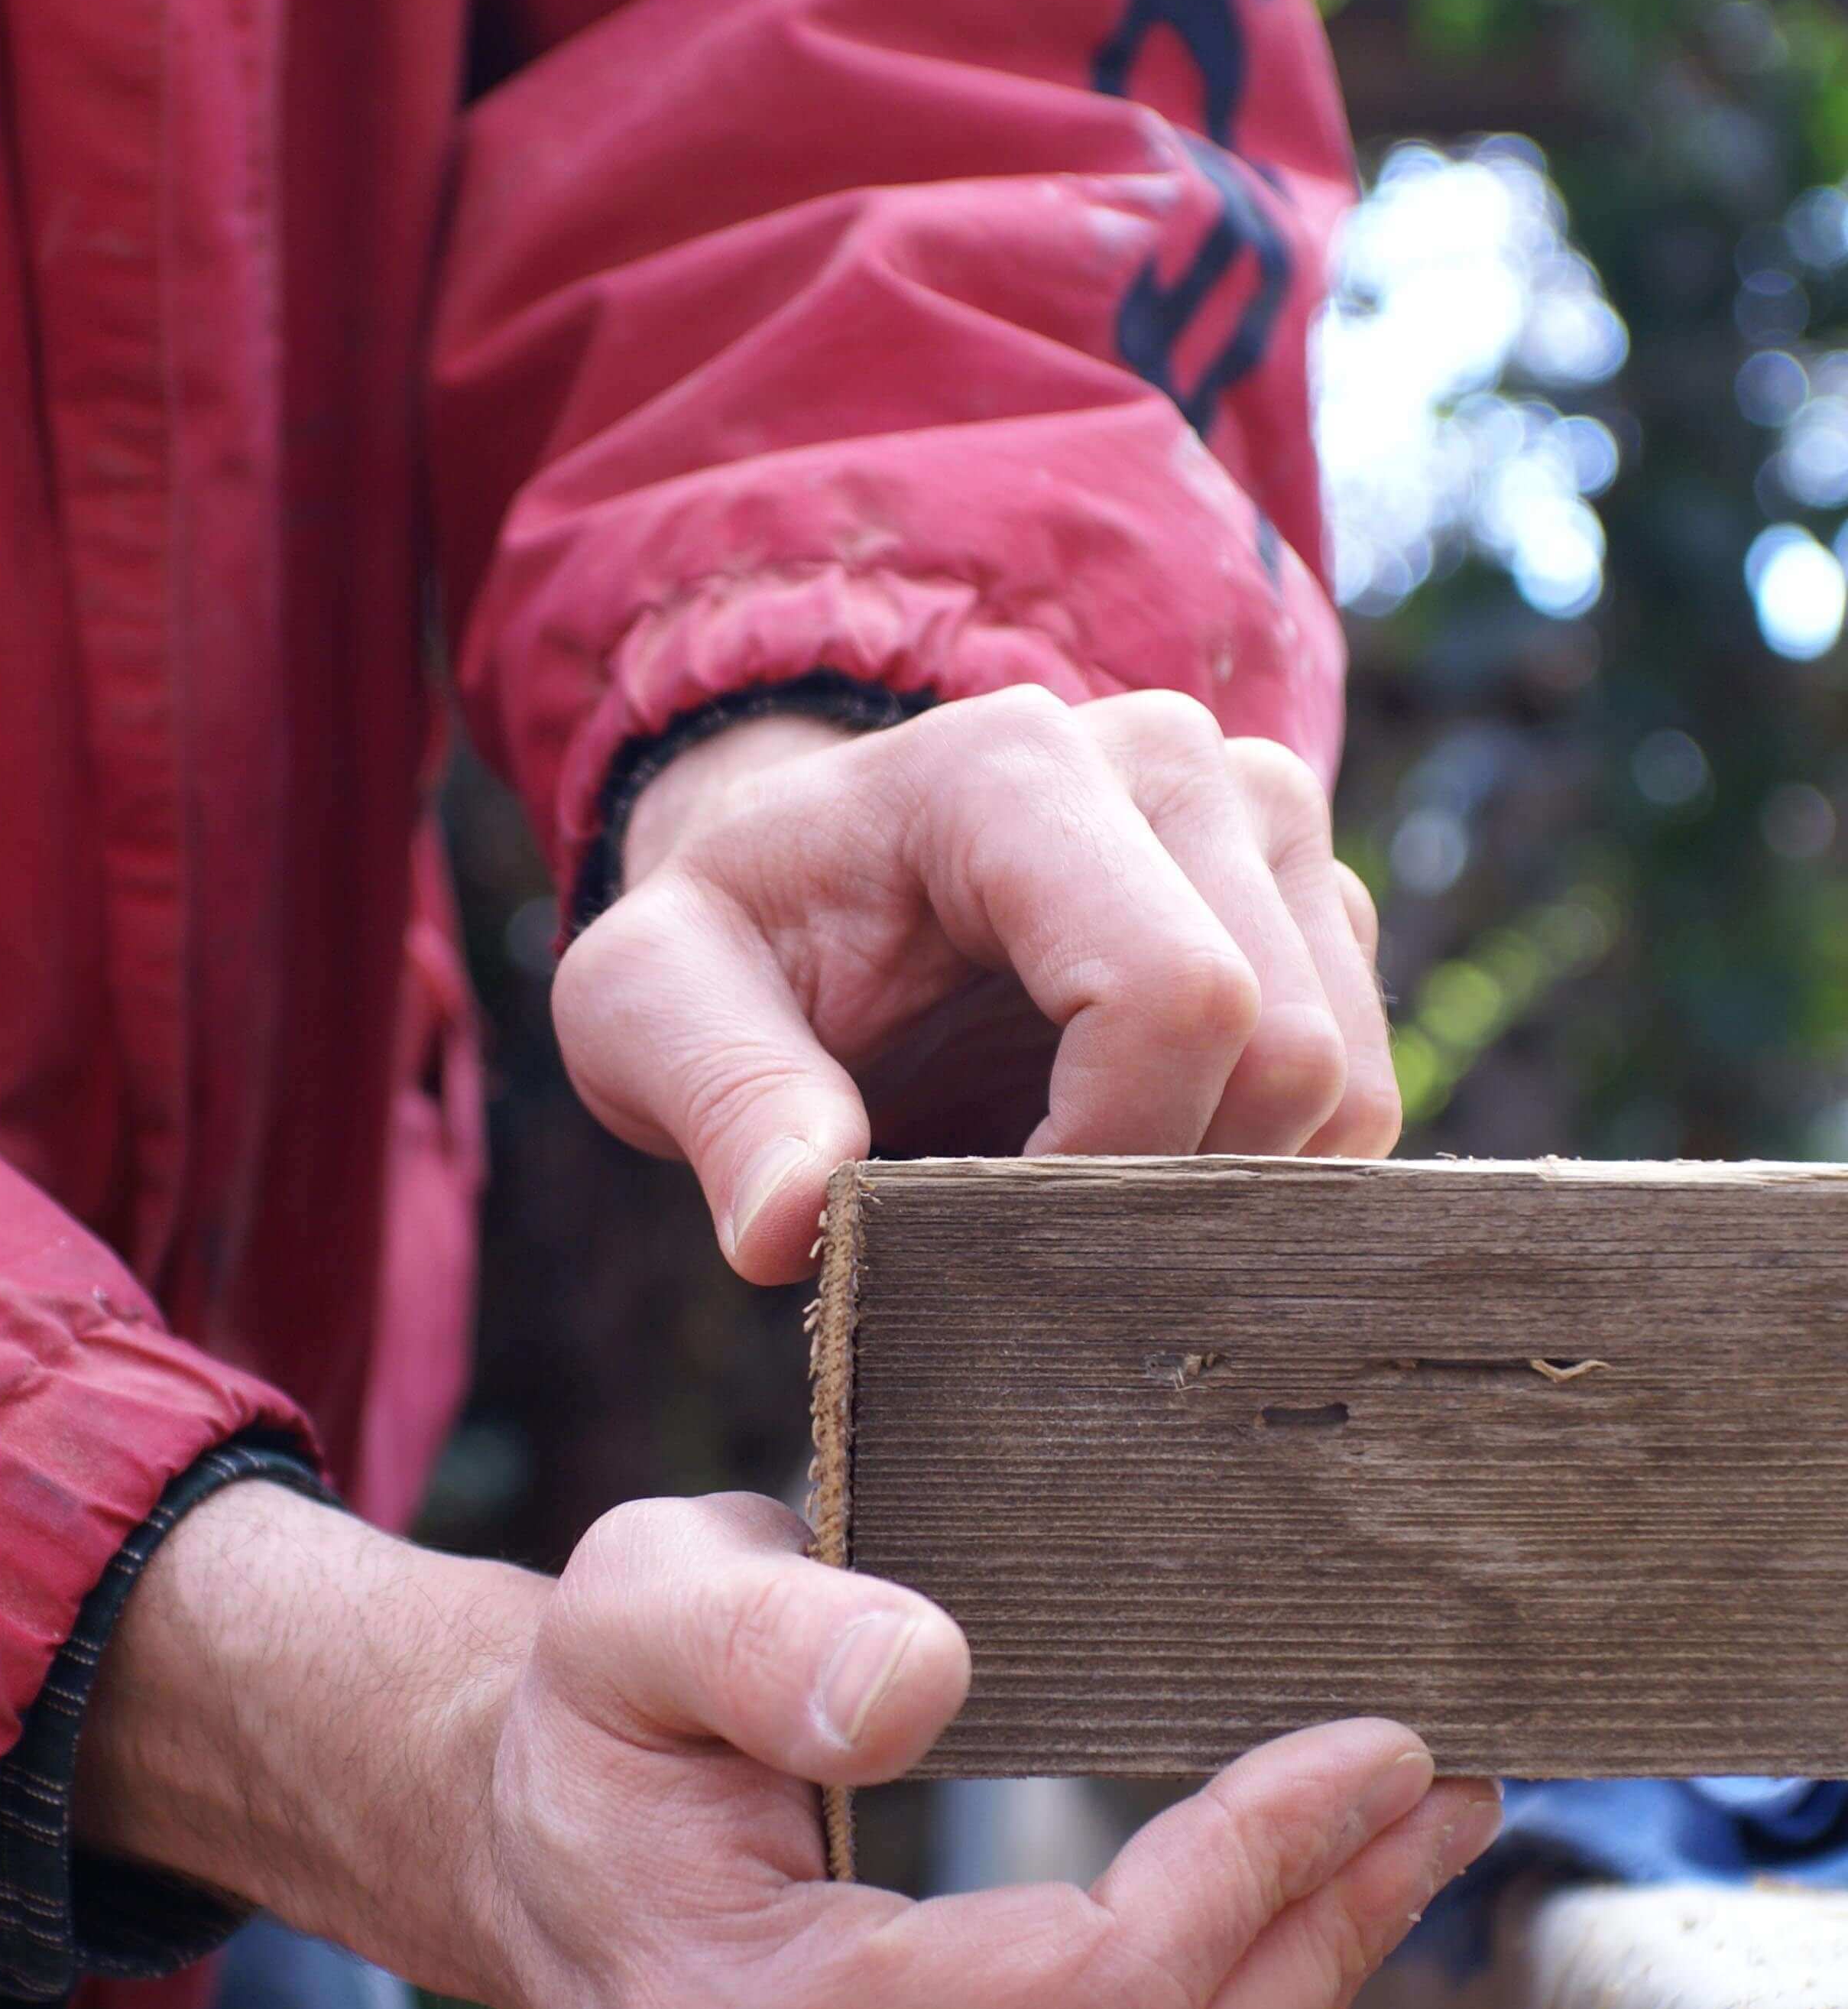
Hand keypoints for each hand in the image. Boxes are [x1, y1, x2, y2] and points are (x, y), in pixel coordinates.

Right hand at [80, 1481, 1498, 2008]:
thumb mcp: (645, 1604)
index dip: (1258, 1870)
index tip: (1375, 1742)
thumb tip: (917, 1683)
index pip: (1085, 1993)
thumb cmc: (601, 1705)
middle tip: (1445, 1794)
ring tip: (1400, 1844)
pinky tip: (1282, 1933)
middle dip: (1327, 1939)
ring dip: (1303, 1995)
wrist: (526, 1839)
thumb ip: (770, 1632)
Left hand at [555, 690, 1397, 1283]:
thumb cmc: (738, 951)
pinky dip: (1265, 1177)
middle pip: (1282, 1051)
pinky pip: (1361, 1094)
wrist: (812, 900)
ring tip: (1074, 1208)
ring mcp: (1268, 824)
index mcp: (1014, 768)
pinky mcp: (1314, 904)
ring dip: (1221, 1198)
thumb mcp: (648, 1010)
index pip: (1174, 996)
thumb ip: (716, 1098)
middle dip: (1164, 1198)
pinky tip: (1142, 1177)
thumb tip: (788, 1230)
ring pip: (1345, 1083)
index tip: (990, 1236)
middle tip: (1029, 1246)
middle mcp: (1176, 762)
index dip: (1110, 1162)